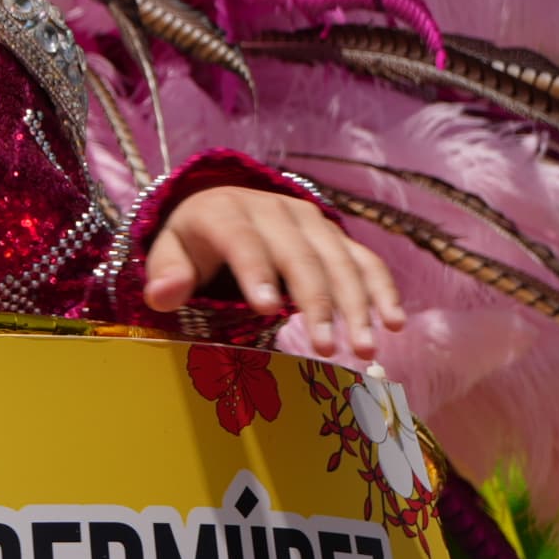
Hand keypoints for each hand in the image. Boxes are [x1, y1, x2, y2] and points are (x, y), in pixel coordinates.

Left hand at [143, 187, 405, 358]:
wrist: (222, 211)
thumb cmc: (191, 245)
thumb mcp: (168, 254)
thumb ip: (164, 274)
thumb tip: (165, 294)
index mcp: (225, 211)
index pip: (242, 238)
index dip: (255, 270)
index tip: (267, 309)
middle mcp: (273, 209)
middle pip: (299, 254)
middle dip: (316, 301)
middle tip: (326, 348)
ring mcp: (309, 219)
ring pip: (338, 258)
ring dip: (356, 303)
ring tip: (365, 348)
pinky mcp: (333, 234)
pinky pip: (363, 258)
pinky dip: (381, 288)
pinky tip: (394, 323)